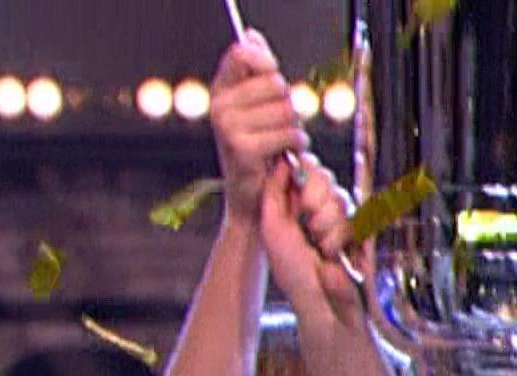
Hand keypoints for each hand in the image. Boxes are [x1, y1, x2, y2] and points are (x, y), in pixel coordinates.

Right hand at [209, 30, 308, 222]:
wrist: (252, 198)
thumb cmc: (260, 149)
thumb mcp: (257, 108)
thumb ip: (257, 72)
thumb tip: (253, 36)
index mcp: (220, 90)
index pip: (243, 53)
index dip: (266, 61)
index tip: (275, 76)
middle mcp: (219, 106)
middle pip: (275, 84)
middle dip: (289, 104)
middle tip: (284, 124)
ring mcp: (228, 127)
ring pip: (286, 111)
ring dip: (296, 128)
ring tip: (285, 141)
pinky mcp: (243, 148)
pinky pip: (287, 134)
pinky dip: (296, 145)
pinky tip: (287, 154)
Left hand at [258, 153, 363, 331]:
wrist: (322, 305)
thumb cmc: (293, 274)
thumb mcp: (272, 228)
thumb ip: (273, 192)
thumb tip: (282, 161)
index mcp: (293, 204)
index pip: (303, 168)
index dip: (303, 171)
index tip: (297, 184)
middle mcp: (317, 208)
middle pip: (323, 175)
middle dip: (315, 197)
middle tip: (308, 221)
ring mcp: (339, 219)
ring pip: (340, 196)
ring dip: (327, 223)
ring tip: (320, 247)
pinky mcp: (359, 232)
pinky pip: (356, 215)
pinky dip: (342, 235)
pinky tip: (334, 254)